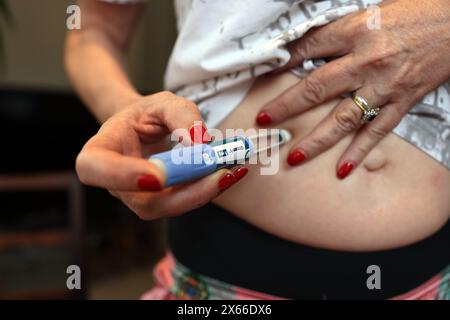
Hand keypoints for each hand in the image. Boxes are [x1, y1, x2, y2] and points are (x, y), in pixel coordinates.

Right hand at [76, 92, 247, 218]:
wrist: (145, 128)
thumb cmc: (146, 114)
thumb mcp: (162, 102)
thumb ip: (180, 115)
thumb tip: (199, 142)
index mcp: (100, 151)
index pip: (95, 169)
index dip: (122, 176)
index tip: (157, 176)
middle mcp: (117, 183)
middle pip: (144, 202)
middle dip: (184, 192)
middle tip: (218, 174)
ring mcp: (140, 197)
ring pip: (169, 207)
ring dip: (203, 192)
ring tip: (231, 172)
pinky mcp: (163, 201)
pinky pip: (184, 202)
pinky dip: (209, 189)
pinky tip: (231, 175)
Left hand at [256, 0, 449, 178]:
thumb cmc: (414, 13)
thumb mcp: (369, 13)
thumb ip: (337, 35)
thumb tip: (303, 52)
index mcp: (356, 30)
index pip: (308, 49)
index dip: (281, 64)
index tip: (262, 77)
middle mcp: (367, 60)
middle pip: (317, 87)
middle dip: (286, 106)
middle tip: (264, 122)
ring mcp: (385, 85)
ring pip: (344, 118)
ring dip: (317, 140)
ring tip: (295, 157)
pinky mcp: (403, 101)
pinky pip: (377, 131)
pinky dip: (359, 152)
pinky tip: (342, 169)